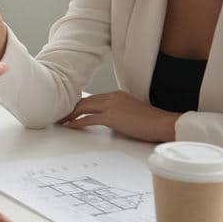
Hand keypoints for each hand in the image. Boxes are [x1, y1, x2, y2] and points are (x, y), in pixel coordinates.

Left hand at [58, 91, 180, 142]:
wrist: (163, 123)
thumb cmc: (150, 123)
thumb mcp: (130, 114)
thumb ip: (117, 114)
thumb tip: (106, 122)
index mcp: (116, 95)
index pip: (92, 99)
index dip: (79, 106)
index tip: (70, 111)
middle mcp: (112, 97)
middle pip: (85, 101)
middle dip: (71, 109)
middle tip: (60, 116)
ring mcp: (112, 105)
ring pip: (84, 107)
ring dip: (70, 115)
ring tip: (61, 121)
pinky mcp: (112, 116)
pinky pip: (89, 118)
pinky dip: (77, 122)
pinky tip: (70, 126)